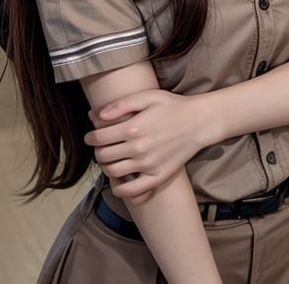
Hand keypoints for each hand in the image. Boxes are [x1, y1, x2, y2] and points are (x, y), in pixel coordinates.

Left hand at [84, 89, 205, 202]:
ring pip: (113, 172)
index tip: (90, 136)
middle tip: (101, 146)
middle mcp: (139, 149)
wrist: (199, 122)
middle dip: (97, 150)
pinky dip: (120, 190)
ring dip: (106, 167)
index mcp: (133, 128)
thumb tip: (96, 115)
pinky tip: (118, 182)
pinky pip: (132, 191)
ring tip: (110, 159)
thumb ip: (121, 104)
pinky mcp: (158, 177)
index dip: (90, 137)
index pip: (99, 138)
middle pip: (104, 156)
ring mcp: (148, 165)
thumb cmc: (173, 106)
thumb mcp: (147, 96)